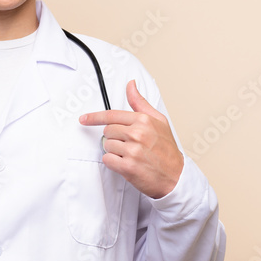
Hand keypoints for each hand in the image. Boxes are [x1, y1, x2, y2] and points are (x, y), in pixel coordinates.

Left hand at [78, 80, 183, 198]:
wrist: (176, 176)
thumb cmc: (167, 149)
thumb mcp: (159, 121)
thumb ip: (140, 103)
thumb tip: (130, 85)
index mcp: (143, 120)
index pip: (111, 115)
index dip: (94, 117)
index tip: (84, 119)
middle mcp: (137, 134)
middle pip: (107, 131)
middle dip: (114, 137)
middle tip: (128, 144)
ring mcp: (132, 151)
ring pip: (106, 145)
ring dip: (114, 151)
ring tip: (130, 155)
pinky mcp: (128, 167)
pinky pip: (107, 160)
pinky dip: (113, 162)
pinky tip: (126, 163)